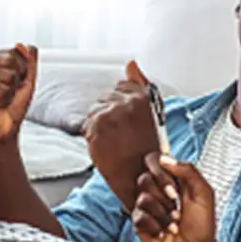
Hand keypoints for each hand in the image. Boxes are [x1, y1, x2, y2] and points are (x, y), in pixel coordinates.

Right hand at [0, 44, 37, 147]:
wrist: (2, 130)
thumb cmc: (12, 107)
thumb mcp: (26, 80)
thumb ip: (29, 61)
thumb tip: (23, 45)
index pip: (17, 51)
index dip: (22, 71)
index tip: (12, 85)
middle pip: (13, 59)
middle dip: (17, 80)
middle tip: (6, 93)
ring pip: (10, 74)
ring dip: (10, 91)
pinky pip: (4, 88)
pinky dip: (4, 99)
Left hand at [82, 61, 161, 211]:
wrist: (140, 177)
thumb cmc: (149, 150)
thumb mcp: (153, 114)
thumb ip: (140, 85)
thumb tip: (131, 63)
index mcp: (142, 97)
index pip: (122, 86)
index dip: (123, 103)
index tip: (127, 118)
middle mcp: (124, 103)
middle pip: (107, 98)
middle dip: (111, 112)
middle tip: (121, 133)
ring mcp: (108, 115)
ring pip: (95, 110)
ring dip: (100, 123)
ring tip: (114, 139)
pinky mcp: (95, 128)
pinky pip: (87, 124)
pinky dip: (93, 134)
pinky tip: (106, 145)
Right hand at [130, 154, 217, 241]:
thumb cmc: (203, 227)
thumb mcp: (204, 193)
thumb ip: (189, 171)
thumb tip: (166, 159)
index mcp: (173, 181)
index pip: (154, 163)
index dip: (162, 174)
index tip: (174, 188)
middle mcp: (158, 192)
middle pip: (144, 179)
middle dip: (163, 197)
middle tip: (176, 207)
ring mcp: (148, 208)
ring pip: (142, 198)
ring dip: (162, 214)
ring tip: (173, 223)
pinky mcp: (140, 224)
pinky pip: (138, 216)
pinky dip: (154, 225)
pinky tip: (162, 231)